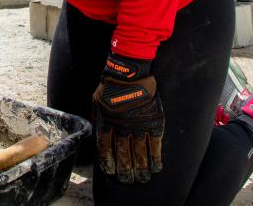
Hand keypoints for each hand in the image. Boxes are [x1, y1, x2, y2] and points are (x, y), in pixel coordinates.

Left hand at [92, 53, 163, 183]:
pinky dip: (156, 157)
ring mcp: (138, 125)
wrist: (129, 72)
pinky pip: (155, 144)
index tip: (111, 172)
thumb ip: (98, 118)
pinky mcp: (153, 121)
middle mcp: (122, 127)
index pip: (106, 148)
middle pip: (123, 154)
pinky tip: (156, 167)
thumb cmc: (111, 84)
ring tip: (142, 178)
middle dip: (125, 170)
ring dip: (141, 168)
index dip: (108, 162)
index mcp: (106, 123)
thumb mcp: (96, 101)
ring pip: (139, 153)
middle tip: (128, 180)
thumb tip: (96, 132)